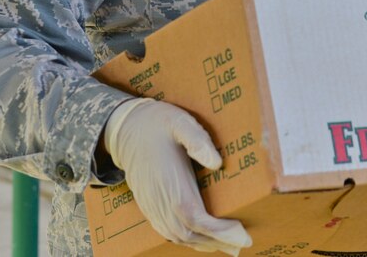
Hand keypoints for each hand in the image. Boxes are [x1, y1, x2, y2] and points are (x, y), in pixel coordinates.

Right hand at [104, 99, 251, 254]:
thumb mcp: (179, 121)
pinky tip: (201, 237)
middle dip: (217, 241)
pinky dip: (187, 239)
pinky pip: (167, 231)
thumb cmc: (156, 123)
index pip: (195, 218)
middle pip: (189, 234)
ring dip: (203, 243)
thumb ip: (197, 139)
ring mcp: (152, 205)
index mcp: (170, 182)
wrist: (124, 129)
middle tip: (242, 242)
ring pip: (178, 236)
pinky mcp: (148, 205)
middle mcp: (159, 200)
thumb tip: (217, 162)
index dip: (219, 231)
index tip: (241, 232)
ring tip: (227, 244)